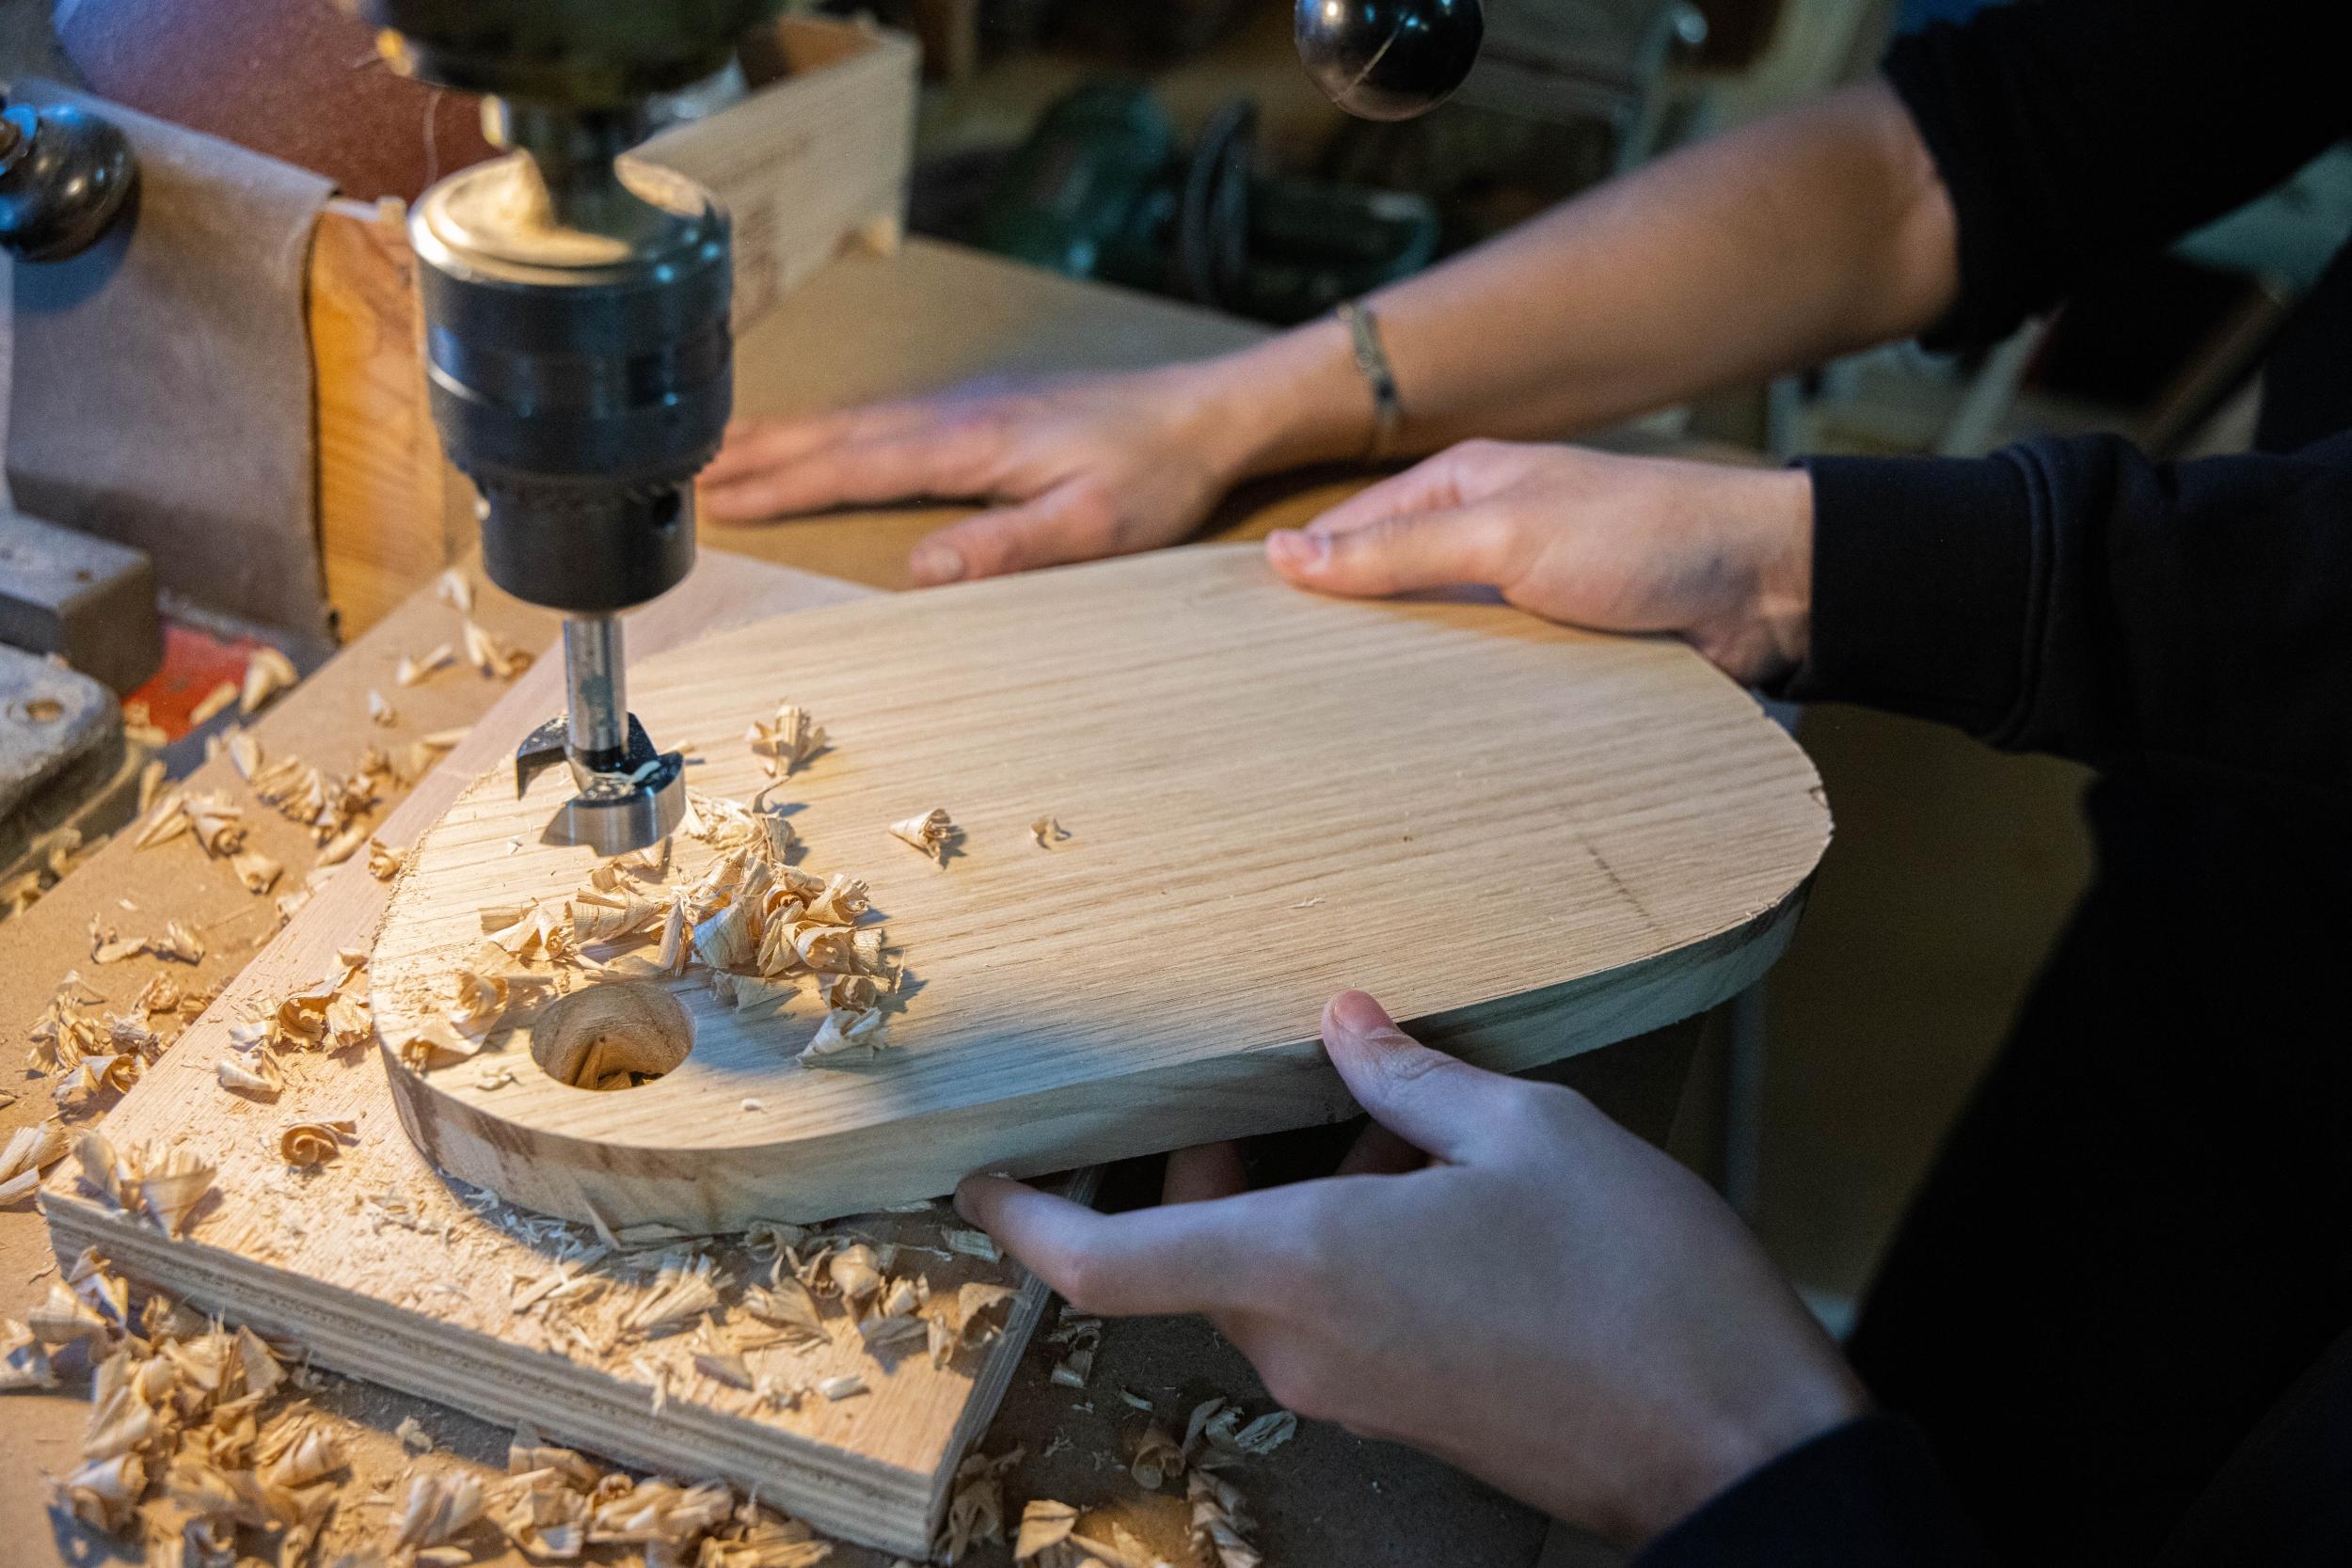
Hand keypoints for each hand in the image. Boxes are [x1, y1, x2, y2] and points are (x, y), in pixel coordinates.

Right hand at [699, 365, 1255, 585]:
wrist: (1207, 412)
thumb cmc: (1155, 473)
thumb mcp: (1090, 525)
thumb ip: (1004, 546)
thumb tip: (917, 570)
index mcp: (971, 442)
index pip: (855, 463)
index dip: (784, 483)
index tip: (720, 497)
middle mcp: (959, 412)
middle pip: (839, 431)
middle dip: (762, 451)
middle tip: (688, 468)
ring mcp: (970, 403)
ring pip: (858, 418)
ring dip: (791, 434)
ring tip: (729, 448)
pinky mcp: (987, 406)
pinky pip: (887, 415)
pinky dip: (837, 427)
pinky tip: (826, 437)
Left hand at [957, 992, 1864, 1545]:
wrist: (1740, 1444)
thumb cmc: (1637, 1282)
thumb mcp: (1527, 1133)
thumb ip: (1413, 1076)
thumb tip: (1344, 1023)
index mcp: (1305, 1265)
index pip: (1107, 1261)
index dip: (1025, 1219)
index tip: (979, 1176)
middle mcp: (1305, 1341)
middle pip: (1196, 1246)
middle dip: (1216, 1152)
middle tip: (1281, 1073)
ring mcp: (1353, 1390)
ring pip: (1273, 1272)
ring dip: (1308, 1189)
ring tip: (1412, 1116)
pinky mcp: (1405, 1410)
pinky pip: (1334, 1313)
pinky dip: (1353, 1240)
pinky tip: (1449, 1186)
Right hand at [1265, 440, 1813, 686]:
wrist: (1766, 589)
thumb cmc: (1645, 535)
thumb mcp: (1504, 531)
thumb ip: (1397, 548)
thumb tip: (1283, 556)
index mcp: (1465, 484)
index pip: (1352, 530)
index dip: (1300, 576)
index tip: (1241, 632)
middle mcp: (1487, 537)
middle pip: (1387, 591)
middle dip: (1340, 637)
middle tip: (1271, 697)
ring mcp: (1521, 599)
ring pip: (1433, 643)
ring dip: (1400, 681)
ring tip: (1329, 736)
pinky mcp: (1557, 654)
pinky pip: (1485, 683)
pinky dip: (1457, 707)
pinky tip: (1416, 744)